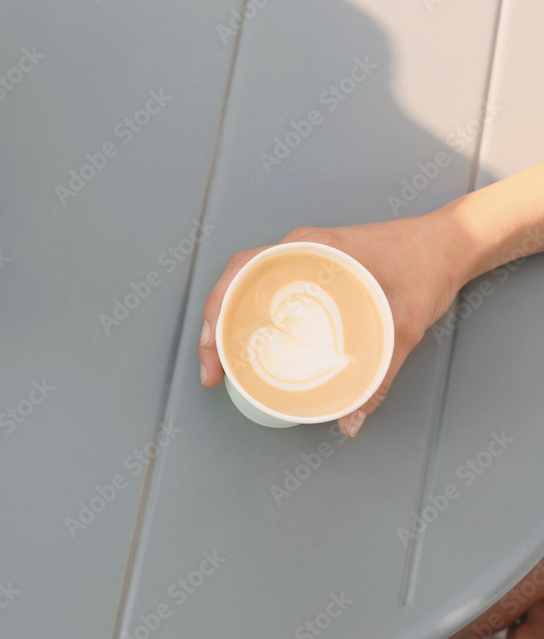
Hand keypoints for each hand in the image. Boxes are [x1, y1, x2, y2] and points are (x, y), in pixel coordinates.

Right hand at [197, 213, 469, 436]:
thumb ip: (379, 378)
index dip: (216, 313)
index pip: (241, 273)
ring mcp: (304, 256)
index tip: (213, 353)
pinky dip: (251, 314)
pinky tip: (255, 343)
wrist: (452, 244)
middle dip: (213, 325)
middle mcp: (298, 249)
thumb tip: (350, 422)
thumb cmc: (426, 268)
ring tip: (224, 359)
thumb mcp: (404, 325)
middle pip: (234, 282)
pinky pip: (269, 289)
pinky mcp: (314, 268)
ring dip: (228, 319)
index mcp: (309, 249)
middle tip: (212, 368)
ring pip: (247, 285)